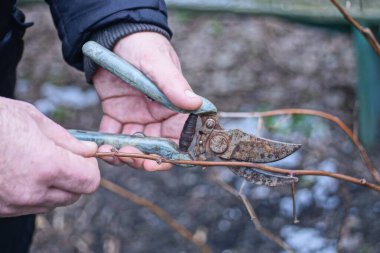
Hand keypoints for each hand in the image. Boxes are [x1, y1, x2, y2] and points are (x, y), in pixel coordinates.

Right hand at [0, 98, 99, 216]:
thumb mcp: (34, 119)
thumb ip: (67, 140)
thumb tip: (89, 152)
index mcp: (46, 165)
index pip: (90, 181)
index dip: (91, 167)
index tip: (83, 156)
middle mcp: (32, 191)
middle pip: (75, 195)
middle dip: (76, 177)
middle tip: (63, 157)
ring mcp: (14, 204)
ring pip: (54, 202)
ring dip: (56, 186)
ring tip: (38, 162)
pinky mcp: (1, 210)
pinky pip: (32, 206)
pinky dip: (36, 193)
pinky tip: (22, 172)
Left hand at [93, 32, 201, 170]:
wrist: (114, 34)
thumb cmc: (142, 45)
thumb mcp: (158, 63)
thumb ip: (174, 85)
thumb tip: (196, 105)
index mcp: (173, 107)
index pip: (179, 137)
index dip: (172, 154)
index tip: (158, 163)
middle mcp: (157, 117)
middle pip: (155, 147)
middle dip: (144, 158)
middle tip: (130, 159)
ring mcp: (137, 117)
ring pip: (134, 145)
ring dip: (124, 154)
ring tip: (112, 153)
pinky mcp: (116, 114)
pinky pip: (113, 134)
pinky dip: (107, 144)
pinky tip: (100, 147)